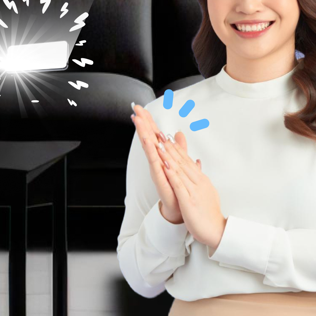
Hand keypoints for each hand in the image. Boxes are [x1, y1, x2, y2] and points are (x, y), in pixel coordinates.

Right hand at [131, 104, 201, 223]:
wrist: (177, 207)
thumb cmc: (176, 186)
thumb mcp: (180, 162)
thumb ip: (179, 148)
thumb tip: (179, 134)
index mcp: (162, 155)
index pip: (154, 134)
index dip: (149, 121)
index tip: (142, 108)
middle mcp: (157, 160)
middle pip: (148, 137)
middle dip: (143, 122)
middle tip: (135, 108)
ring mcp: (156, 167)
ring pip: (149, 147)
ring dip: (143, 133)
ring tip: (138, 120)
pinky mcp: (159, 177)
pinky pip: (154, 162)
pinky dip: (150, 151)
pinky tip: (147, 141)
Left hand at [155, 135, 226, 249]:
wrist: (216, 230)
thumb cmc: (209, 213)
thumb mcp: (205, 190)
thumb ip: (199, 176)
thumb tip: (197, 162)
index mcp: (201, 180)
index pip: (187, 160)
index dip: (176, 148)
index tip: (166, 136)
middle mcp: (198, 182)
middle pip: (182, 161)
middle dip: (170, 146)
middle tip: (160, 133)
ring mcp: (194, 190)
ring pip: (179, 169)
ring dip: (169, 155)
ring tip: (159, 143)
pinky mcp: (189, 200)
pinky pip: (179, 184)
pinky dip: (172, 173)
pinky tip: (165, 165)